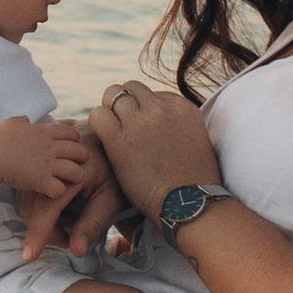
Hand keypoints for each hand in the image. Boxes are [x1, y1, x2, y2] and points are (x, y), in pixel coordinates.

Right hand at [0, 117, 104, 210]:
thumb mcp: (11, 124)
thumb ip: (21, 121)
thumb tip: (26, 119)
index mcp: (45, 133)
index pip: (72, 134)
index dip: (74, 142)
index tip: (68, 149)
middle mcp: (50, 147)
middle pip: (81, 152)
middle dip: (80, 160)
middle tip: (71, 167)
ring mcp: (47, 165)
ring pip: (77, 173)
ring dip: (73, 179)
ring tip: (66, 182)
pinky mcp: (41, 181)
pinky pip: (60, 190)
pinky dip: (57, 193)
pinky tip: (50, 192)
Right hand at [4, 120, 107, 259]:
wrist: (109, 144)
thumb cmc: (114, 173)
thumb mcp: (110, 199)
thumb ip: (93, 223)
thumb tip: (76, 250)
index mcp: (72, 170)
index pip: (47, 208)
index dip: (39, 232)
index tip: (29, 255)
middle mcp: (51, 163)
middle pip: (31, 207)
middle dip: (46, 230)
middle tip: (68, 239)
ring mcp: (40, 162)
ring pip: (25, 200)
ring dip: (41, 218)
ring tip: (69, 220)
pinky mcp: (35, 164)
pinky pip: (26, 191)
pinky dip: (38, 205)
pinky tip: (60, 207)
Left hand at [85, 82, 222, 223]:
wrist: (189, 204)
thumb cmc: (193, 182)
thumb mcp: (195, 141)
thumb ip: (178, 125)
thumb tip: (162, 125)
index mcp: (182, 106)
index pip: (152, 93)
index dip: (142, 109)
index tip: (141, 127)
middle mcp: (161, 107)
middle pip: (130, 88)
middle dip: (123, 103)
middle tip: (121, 126)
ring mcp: (140, 121)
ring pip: (112, 95)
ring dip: (109, 112)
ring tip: (111, 134)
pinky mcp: (120, 138)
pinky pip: (98, 116)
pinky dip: (98, 124)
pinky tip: (103, 141)